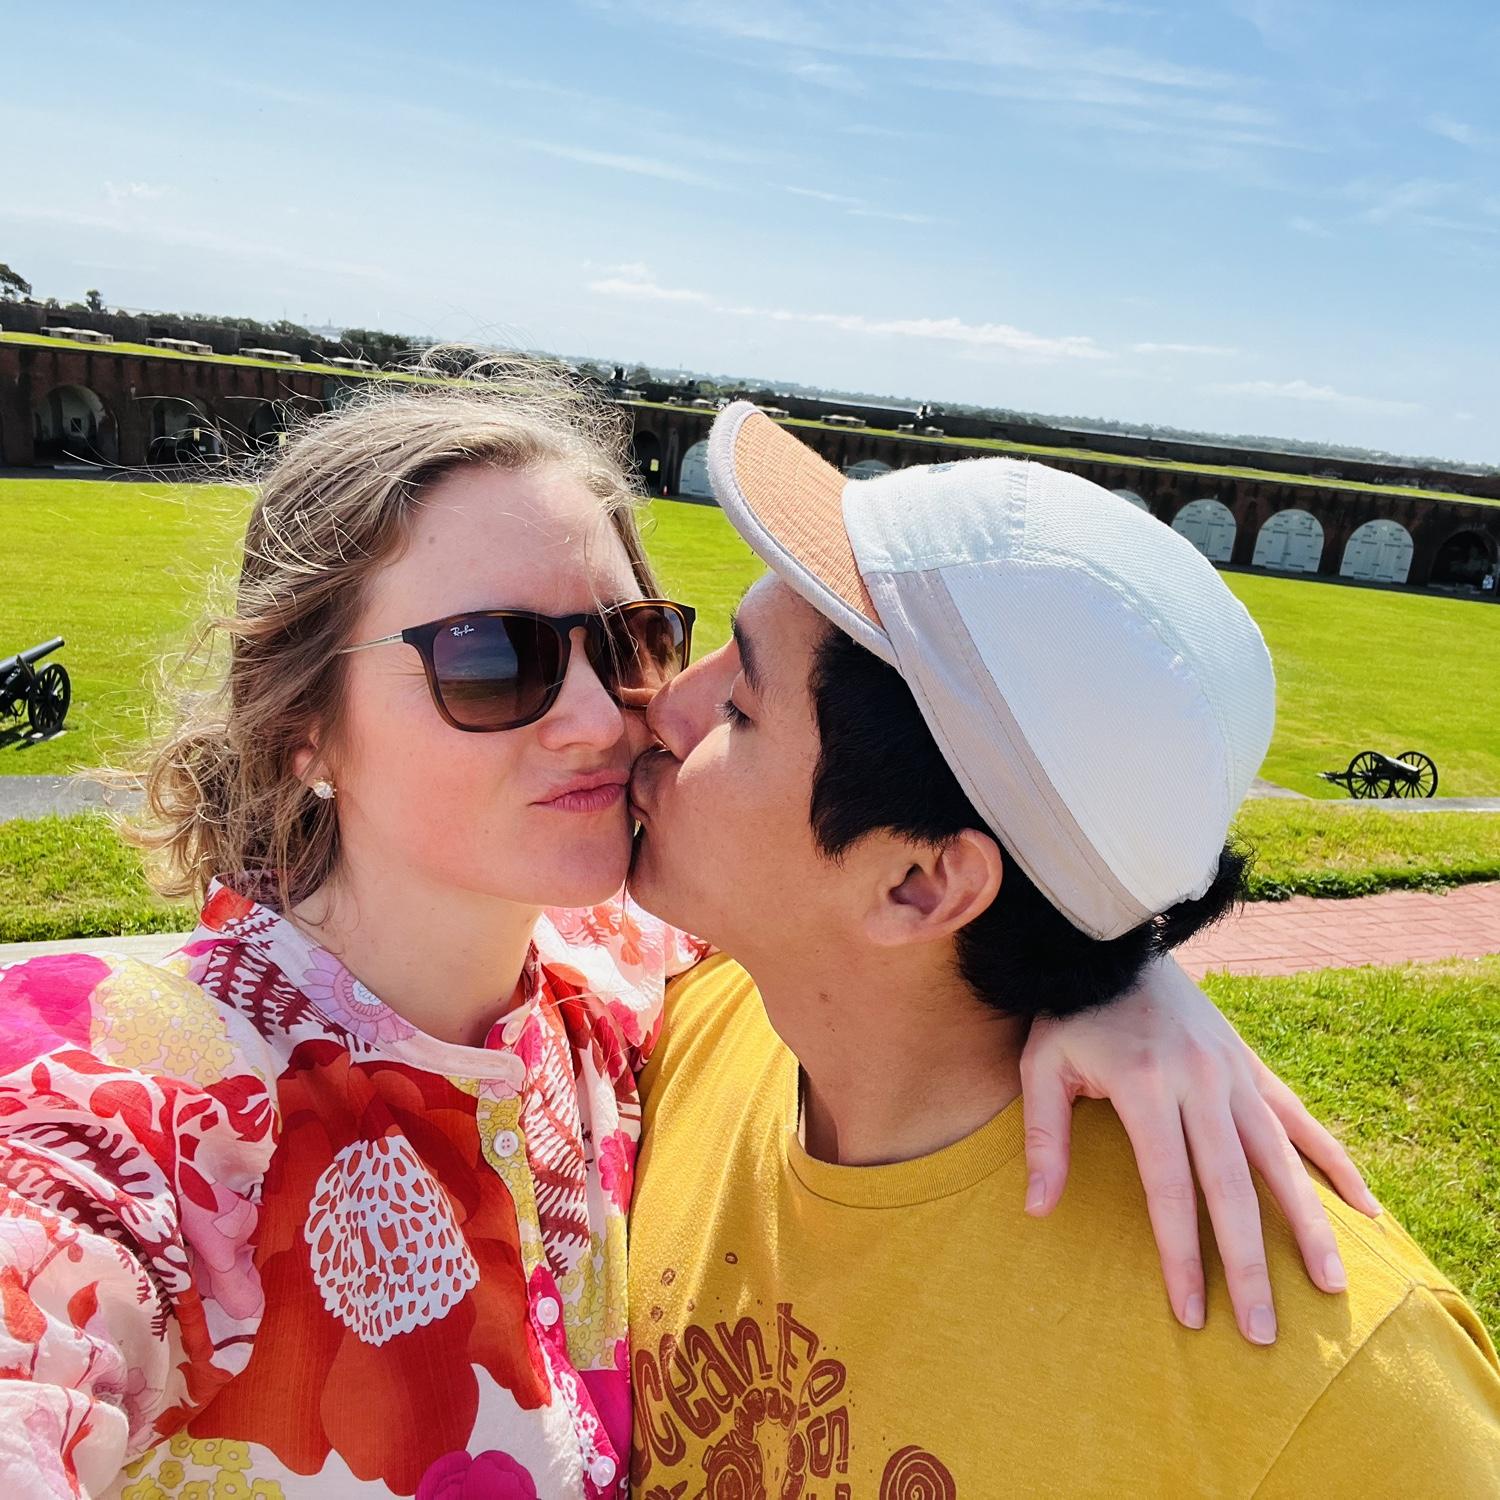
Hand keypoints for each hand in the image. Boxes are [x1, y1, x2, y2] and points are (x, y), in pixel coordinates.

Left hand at [1018, 953, 1380, 1344]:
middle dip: (1249, 1265)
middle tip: (1262, 1331)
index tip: (1192, 1311)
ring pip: (1280, 1160)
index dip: (1182, 1254)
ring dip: (1308, 1225)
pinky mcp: (1252, 1066)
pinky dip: (1334, 1163)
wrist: (1115, 943)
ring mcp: (1234, 1073)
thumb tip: (1038, 1208)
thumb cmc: (1071, 1012)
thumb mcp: (1041, 1064)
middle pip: (1233, 1187)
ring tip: (1331, 1286)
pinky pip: (1300, 1120)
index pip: (1170, 1188)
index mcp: (1146, 1086)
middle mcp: (1201, 1082)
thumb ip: (1044, 1136)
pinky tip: (1365, 1209)